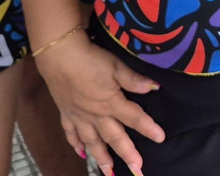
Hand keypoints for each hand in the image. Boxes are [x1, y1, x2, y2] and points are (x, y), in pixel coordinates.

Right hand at [34, 36, 163, 175]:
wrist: (58, 56)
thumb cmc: (90, 59)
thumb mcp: (116, 66)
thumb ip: (134, 80)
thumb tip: (155, 88)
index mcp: (111, 103)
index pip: (134, 118)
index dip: (149, 128)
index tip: (160, 139)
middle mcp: (96, 114)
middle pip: (114, 137)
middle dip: (127, 154)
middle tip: (137, 170)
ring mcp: (79, 115)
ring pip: (92, 141)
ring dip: (101, 157)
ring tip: (109, 172)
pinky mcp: (65, 112)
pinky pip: (71, 133)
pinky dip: (76, 144)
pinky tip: (80, 153)